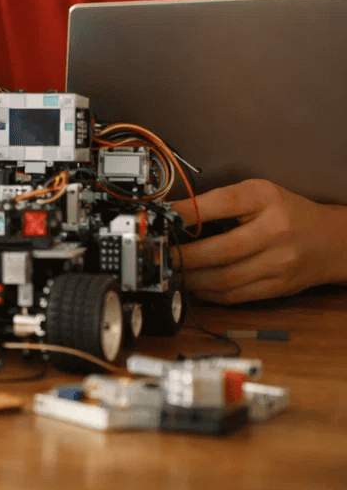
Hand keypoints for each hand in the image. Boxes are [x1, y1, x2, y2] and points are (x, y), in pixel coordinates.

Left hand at [169, 180, 346, 303]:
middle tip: (161, 255)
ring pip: (225, 278)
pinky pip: (236, 295)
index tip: (159, 219)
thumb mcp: (257, 193)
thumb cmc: (287, 213)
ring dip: (191, 278)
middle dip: (183, 256)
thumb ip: (219, 202)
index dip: (186, 213)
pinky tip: (194, 284)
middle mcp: (275, 231)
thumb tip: (173, 214)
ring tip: (173, 272)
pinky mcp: (278, 287)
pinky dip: (209, 292)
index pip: (220, 203)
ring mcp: (279, 263)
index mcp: (266, 199)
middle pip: (221, 249)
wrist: (332, 241)